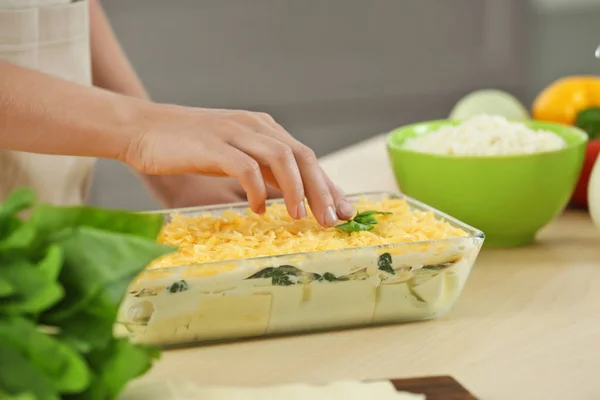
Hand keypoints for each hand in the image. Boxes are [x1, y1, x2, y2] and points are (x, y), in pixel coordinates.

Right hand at [124, 105, 354, 225]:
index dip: (328, 185)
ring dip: (296, 190)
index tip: (344, 211)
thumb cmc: (188, 147)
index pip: (306, 157)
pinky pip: (244, 167)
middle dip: (321, 190)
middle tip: (332, 220)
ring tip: (300, 217)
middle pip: (301, 156)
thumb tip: (292, 196)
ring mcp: (234, 133)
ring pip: (280, 158)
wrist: (142, 128)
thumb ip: (263, 170)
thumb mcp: (235, 155)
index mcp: (264, 129)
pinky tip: (257, 209)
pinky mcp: (212, 146)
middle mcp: (255, 127)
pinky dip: (256, 190)